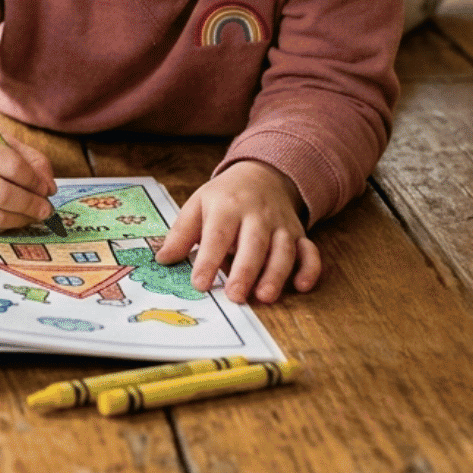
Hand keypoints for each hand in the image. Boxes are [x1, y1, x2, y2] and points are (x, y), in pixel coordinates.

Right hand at [0, 131, 56, 235]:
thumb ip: (29, 159)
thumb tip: (49, 189)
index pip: (10, 164)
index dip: (34, 179)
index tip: (46, 188)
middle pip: (3, 194)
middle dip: (31, 204)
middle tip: (47, 209)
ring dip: (22, 219)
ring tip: (34, 215)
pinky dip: (6, 226)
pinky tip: (14, 219)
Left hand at [155, 160, 321, 304]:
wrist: (262, 175)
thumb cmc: (224, 197)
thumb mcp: (198, 205)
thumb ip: (181, 233)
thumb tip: (162, 260)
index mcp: (227, 207)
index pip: (217, 235)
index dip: (209, 260)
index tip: (200, 284)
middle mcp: (257, 215)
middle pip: (253, 244)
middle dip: (245, 271)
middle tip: (235, 296)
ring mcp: (281, 225)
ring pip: (283, 250)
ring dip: (276, 274)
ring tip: (264, 296)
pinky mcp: (299, 234)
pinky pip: (309, 251)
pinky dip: (309, 268)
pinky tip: (302, 286)